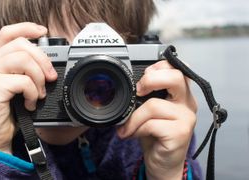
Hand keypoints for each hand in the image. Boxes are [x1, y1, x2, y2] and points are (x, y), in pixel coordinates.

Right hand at [0, 22, 56, 153]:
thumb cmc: (5, 111)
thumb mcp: (15, 87)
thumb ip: (24, 72)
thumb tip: (47, 65)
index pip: (9, 32)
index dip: (27, 28)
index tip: (44, 32)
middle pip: (22, 44)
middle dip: (43, 60)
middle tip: (50, 78)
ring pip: (24, 60)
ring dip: (38, 78)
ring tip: (38, 94)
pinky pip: (23, 82)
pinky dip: (33, 94)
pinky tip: (29, 104)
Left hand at [117, 60, 196, 179]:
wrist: (163, 163)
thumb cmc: (155, 136)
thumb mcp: (150, 112)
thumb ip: (146, 96)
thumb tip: (128, 85)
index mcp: (181, 94)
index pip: (176, 68)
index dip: (157, 68)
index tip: (142, 81)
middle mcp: (188, 102)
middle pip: (174, 77)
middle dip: (150, 80)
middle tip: (137, 92)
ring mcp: (186, 118)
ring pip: (154, 105)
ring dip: (133, 118)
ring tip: (127, 128)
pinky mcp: (180, 133)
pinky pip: (151, 124)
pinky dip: (137, 129)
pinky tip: (134, 135)